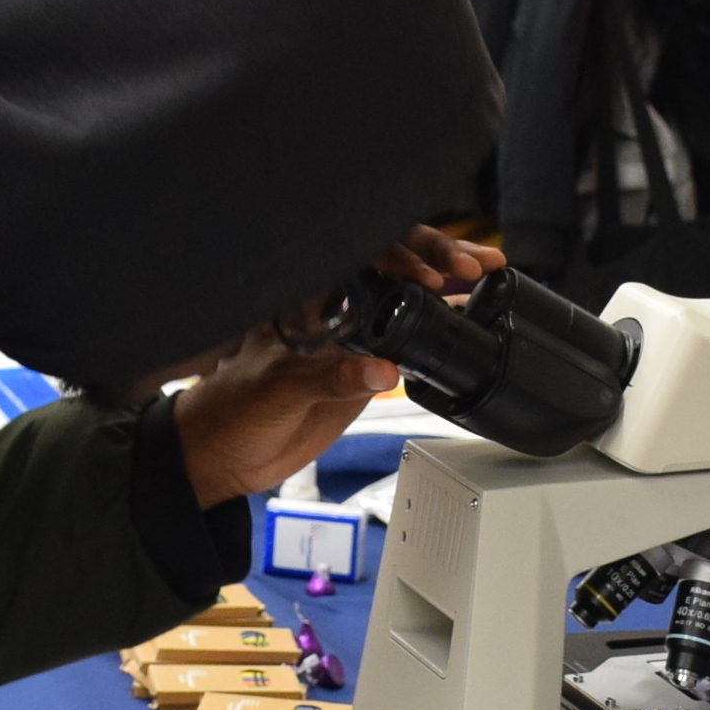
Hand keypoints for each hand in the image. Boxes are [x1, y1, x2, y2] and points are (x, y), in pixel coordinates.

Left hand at [172, 227, 505, 503]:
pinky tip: (468, 317)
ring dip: (445, 285)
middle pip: (391, 264)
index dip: (400, 255)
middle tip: (474, 263)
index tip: (429, 274)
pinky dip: (439, 329)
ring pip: (404, 297)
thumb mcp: (279, 390)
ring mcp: (350, 334)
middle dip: (436, 256)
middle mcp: (329, 305)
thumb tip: (383, 369)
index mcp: (301, 294)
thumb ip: (331, 378)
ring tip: (485, 278)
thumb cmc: (229, 410)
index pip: (359, 253)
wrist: (224, 456)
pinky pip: (407, 341)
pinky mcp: (363, 367)